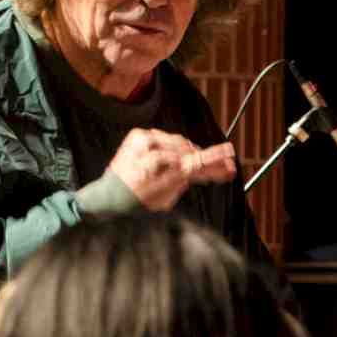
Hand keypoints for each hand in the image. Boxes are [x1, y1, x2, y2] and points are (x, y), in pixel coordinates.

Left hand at [106, 129, 235, 210]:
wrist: (108, 195)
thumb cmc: (137, 202)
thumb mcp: (166, 199)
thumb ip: (186, 180)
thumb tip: (206, 170)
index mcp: (157, 169)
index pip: (194, 160)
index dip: (214, 158)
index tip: (229, 154)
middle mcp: (149, 149)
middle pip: (188, 150)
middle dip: (204, 158)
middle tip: (223, 165)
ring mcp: (142, 138)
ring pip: (179, 143)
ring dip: (187, 153)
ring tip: (192, 166)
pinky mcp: (137, 134)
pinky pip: (166, 138)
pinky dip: (172, 148)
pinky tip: (175, 159)